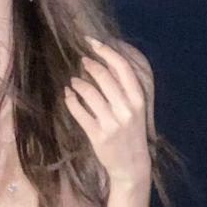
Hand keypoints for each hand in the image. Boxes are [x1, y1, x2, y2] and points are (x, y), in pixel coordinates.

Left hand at [62, 36, 151, 185]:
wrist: (132, 164)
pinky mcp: (97, 135)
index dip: (106, 51)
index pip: (122, 68)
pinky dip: (70, 100)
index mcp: (138, 99)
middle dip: (89, 64)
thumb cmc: (132, 132)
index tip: (92, 42)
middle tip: (81, 60)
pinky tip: (68, 95)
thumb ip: (124, 88)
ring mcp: (112, 123)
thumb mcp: (135, 108)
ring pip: (89, 93)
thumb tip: (105, 60)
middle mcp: (126, 109)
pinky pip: (78, 112)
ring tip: (74, 81)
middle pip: (103, 76)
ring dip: (77, 83)